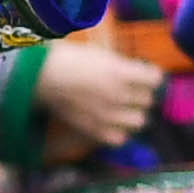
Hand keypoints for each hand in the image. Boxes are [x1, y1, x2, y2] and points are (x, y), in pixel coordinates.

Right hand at [37, 37, 168, 156]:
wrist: (37, 76)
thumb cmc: (66, 59)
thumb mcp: (100, 55)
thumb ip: (123, 67)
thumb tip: (138, 76)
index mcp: (121, 72)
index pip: (156, 79)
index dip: (148, 76)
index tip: (140, 74)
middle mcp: (119, 95)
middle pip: (147, 99)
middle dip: (138, 94)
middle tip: (125, 89)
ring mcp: (107, 114)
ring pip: (139, 120)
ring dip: (132, 114)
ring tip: (120, 108)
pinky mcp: (94, 129)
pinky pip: (119, 137)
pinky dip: (117, 131)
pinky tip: (109, 122)